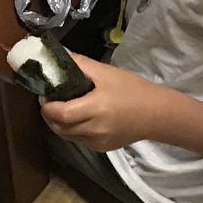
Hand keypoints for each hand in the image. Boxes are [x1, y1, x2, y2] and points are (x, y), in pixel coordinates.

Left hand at [40, 53, 156, 151]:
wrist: (156, 113)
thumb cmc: (132, 89)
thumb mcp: (106, 73)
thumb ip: (80, 64)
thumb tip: (60, 54)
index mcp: (94, 109)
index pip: (60, 114)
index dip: (47, 105)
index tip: (45, 93)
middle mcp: (93, 130)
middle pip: (59, 128)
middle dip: (49, 115)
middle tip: (49, 100)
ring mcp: (97, 142)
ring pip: (67, 136)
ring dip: (59, 124)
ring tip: (61, 107)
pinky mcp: (102, 148)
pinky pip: (79, 140)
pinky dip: (73, 130)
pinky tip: (78, 117)